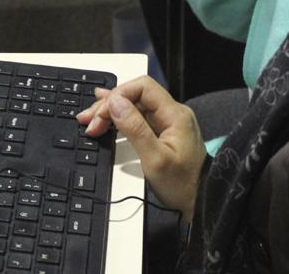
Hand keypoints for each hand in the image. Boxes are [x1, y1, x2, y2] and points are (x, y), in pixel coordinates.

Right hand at [77, 76, 205, 217]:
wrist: (200, 202)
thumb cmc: (181, 185)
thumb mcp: (154, 159)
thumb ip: (134, 128)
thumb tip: (115, 102)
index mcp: (174, 114)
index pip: (142, 87)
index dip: (118, 95)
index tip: (100, 114)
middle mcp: (172, 113)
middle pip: (136, 95)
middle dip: (109, 105)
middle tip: (88, 120)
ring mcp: (167, 122)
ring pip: (134, 106)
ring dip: (111, 111)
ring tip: (90, 120)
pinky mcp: (162, 132)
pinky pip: (138, 118)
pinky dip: (119, 120)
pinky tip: (106, 121)